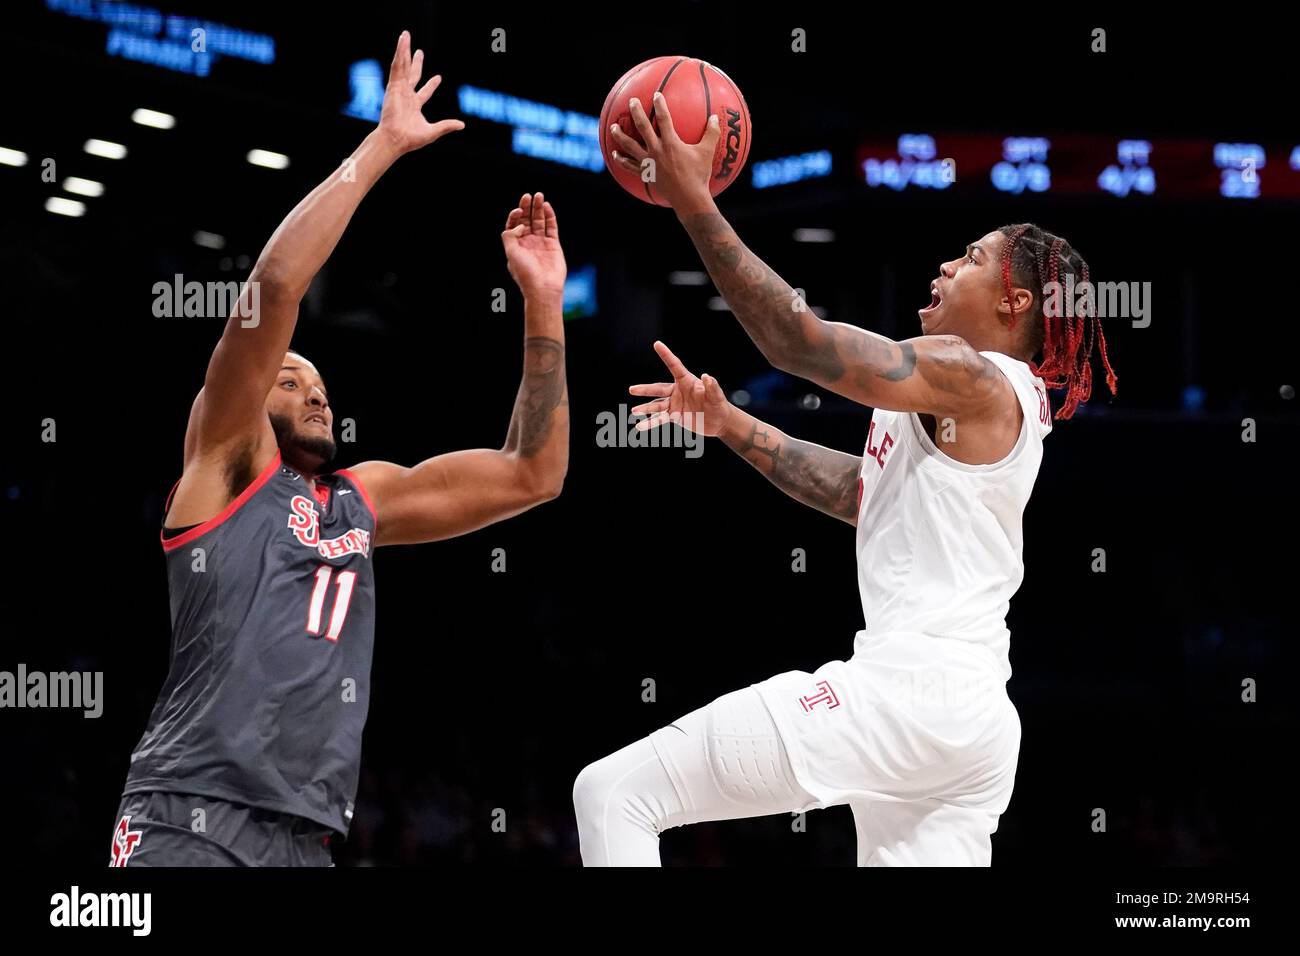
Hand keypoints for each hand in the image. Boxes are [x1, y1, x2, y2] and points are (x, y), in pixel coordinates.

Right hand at [377, 31, 463, 153]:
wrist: (396, 139)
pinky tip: (402, 42)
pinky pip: (397, 66)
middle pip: (412, 75)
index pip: (424, 92)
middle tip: (420, 51)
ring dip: (404, 50)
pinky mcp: (393, 86)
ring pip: (403, 66)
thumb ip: (447, 126)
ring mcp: (399, 89)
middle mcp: (406, 96)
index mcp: (414, 105)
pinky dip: (399, 53)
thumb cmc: (411, 139)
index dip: (432, 85)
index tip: (438, 77)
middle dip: (416, 63)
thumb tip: (462, 125)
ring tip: (405, 36)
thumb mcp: (434, 131)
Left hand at [501, 192, 565, 299]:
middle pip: (527, 220)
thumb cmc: (525, 273)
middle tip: (528, 195)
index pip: (514, 225)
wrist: (543, 288)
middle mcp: (528, 242)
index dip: (515, 216)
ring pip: (539, 221)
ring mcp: (541, 243)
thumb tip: (519, 224)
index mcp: (516, 245)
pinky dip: (550, 217)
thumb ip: (510, 235)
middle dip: (527, 207)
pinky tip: (547, 207)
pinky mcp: (553, 245)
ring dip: (538, 208)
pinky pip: (551, 227)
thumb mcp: (510, 253)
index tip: (519, 210)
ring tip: (539, 195)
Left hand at [608, 91, 720, 211]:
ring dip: (620, 136)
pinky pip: (629, 166)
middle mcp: (656, 150)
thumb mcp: (707, 153)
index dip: (659, 105)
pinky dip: (621, 160)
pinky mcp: (645, 174)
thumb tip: (716, 117)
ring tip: (613, 127)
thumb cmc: (699, 175)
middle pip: (642, 127)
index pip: (663, 119)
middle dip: (636, 112)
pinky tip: (615, 155)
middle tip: (631, 102)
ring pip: (630, 146)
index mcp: (670, 143)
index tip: (656, 95)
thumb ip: (712, 133)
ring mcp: (648, 163)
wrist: (688, 198)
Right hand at [628, 340, 731, 436]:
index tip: (657, 344)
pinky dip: (650, 423)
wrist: (719, 422)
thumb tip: (707, 376)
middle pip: (659, 389)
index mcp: (687, 381)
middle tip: (632, 389)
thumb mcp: (717, 396)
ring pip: (657, 405)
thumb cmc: (719, 405)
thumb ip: (712, 386)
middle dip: (645, 389)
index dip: (666, 355)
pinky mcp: (674, 416)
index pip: (675, 366)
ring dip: (646, 408)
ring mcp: (674, 404)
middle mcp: (677, 391)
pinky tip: (640, 427)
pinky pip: (660, 419)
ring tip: (634, 411)